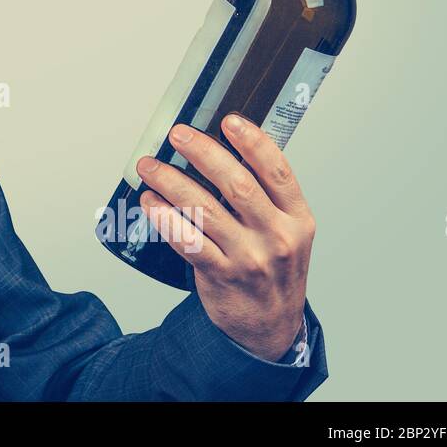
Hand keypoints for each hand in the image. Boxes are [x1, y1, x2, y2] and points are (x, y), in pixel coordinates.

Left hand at [134, 113, 313, 360]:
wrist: (271, 326)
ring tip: (149, 166)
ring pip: (205, 210)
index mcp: (297, 218)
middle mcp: (277, 236)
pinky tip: (150, 201)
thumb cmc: (273, 268)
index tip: (228, 120)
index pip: (278, 171)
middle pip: (238, 185)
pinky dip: (164, 217)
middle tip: (178, 135)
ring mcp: (249, 258)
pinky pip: (187, 240)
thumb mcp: (288, 231)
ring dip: (171, 182)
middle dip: (203, 153)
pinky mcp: (222, 275)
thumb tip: (221, 149)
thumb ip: (266, 196)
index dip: (253, 142)